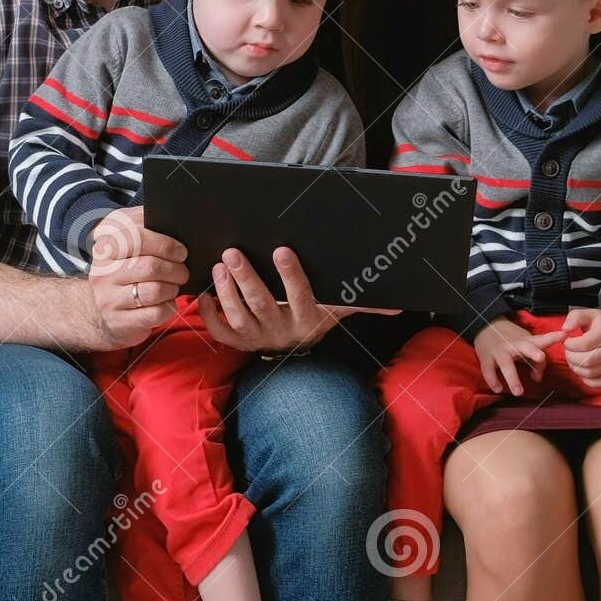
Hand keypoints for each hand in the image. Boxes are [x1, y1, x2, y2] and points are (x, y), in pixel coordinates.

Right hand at [87, 207, 187, 348]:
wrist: (101, 312)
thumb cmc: (124, 272)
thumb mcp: (127, 244)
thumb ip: (144, 226)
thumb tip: (174, 220)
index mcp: (105, 245)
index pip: (136, 237)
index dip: (165, 244)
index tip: (181, 250)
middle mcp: (102, 271)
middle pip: (150, 266)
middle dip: (176, 269)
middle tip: (183, 271)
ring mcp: (108, 299)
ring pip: (155, 290)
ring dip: (173, 288)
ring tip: (174, 285)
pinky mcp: (119, 322)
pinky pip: (156, 313)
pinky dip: (169, 307)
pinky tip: (166, 303)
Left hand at [196, 246, 397, 354]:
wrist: (294, 351)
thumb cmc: (315, 317)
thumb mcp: (338, 310)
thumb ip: (363, 303)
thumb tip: (398, 306)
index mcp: (306, 319)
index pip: (301, 296)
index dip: (291, 276)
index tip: (281, 249)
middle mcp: (280, 331)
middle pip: (261, 305)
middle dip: (247, 278)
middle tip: (233, 252)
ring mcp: (256, 337)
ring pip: (238, 316)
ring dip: (226, 291)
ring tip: (219, 266)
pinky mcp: (236, 341)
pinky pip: (219, 330)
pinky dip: (207, 314)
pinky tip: (202, 292)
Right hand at [474, 318, 566, 395]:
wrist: (485, 326)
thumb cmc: (510, 340)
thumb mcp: (525, 345)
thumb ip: (536, 362)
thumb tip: (538, 378)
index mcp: (526, 341)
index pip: (542, 340)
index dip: (553, 337)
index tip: (563, 335)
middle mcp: (514, 345)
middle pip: (525, 348)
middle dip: (532, 352)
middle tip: (540, 358)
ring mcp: (499, 352)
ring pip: (505, 364)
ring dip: (512, 378)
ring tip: (518, 392)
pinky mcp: (486, 358)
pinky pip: (489, 370)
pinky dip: (493, 380)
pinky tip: (498, 389)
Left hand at [561, 307, 600, 387]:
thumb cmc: (598, 323)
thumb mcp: (587, 313)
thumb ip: (575, 317)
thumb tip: (565, 329)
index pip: (585, 344)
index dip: (571, 344)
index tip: (567, 340)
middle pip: (587, 361)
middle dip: (571, 356)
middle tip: (568, 351)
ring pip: (590, 372)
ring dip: (575, 367)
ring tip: (572, 358)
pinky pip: (598, 383)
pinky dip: (586, 379)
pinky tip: (581, 368)